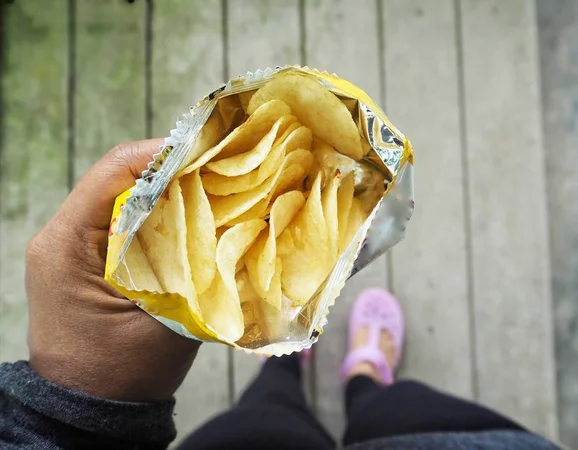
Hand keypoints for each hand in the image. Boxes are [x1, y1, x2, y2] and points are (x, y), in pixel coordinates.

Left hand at [26, 140, 200, 401]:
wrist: (88, 409)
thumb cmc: (119, 374)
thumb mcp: (163, 321)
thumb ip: (193, 272)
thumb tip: (233, 227)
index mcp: (66, 244)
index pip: (116, 171)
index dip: (167, 154)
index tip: (212, 153)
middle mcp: (63, 235)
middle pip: (122, 179)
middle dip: (175, 173)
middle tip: (223, 174)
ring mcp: (74, 246)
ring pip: (127, 198)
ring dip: (171, 195)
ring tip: (215, 194)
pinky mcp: (90, 259)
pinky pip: (127, 222)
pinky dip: (162, 217)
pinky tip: (194, 223)